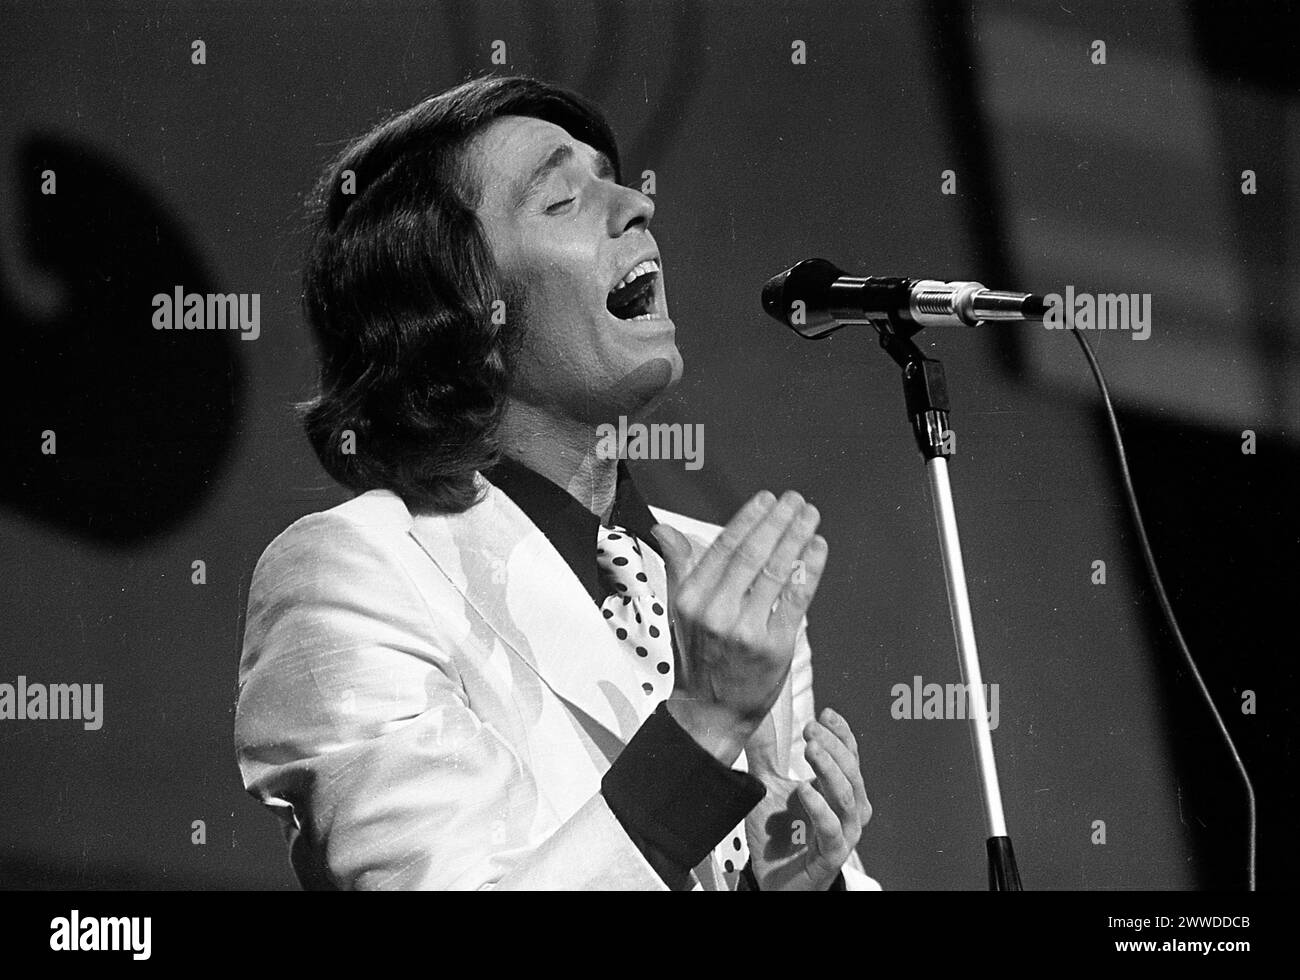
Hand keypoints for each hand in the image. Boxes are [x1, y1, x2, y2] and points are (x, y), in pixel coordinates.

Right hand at [650, 490, 825, 765]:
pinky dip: (810, 570)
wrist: (711, 713)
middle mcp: (716, 612)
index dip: (749, 518)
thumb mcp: (677, 611)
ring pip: (776, 572)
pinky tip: (818, 548)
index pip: (724, 547)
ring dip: (798, 538)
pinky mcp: (775, 648)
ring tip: (811, 516)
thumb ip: (678, 566)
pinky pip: (795, 599)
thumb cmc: (697, 658)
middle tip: (796, 500)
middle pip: (753, 554)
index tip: (768, 498)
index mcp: (691, 598)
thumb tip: (663, 529)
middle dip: (778, 521)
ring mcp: (746, 631)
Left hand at [745, 707, 871, 890]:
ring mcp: (843, 834)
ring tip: (811, 749)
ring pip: (846, 796)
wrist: (776, 882)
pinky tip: (805, 791)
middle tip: (811, 729)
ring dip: (830, 769)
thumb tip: (756, 718)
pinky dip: (820, 808)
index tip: (825, 713)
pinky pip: (832, 830)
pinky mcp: (830, 856)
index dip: (841, 733)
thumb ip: (765, 755)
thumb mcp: (768, 787)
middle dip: (833, 746)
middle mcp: (849, 811)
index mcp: (840, 791)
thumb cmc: (781, 836)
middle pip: (851, 771)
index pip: (849, 755)